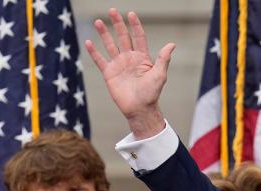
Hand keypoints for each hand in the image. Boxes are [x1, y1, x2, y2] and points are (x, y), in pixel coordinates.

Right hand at [84, 8, 174, 138]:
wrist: (139, 109)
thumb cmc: (151, 93)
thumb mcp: (160, 75)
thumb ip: (163, 59)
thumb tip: (172, 44)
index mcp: (142, 58)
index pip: (138, 37)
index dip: (135, 26)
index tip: (131, 14)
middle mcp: (129, 59)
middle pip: (123, 37)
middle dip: (117, 24)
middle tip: (112, 10)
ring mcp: (119, 65)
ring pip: (110, 45)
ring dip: (104, 34)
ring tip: (98, 21)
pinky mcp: (109, 73)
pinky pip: (100, 60)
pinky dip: (94, 52)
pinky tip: (89, 42)